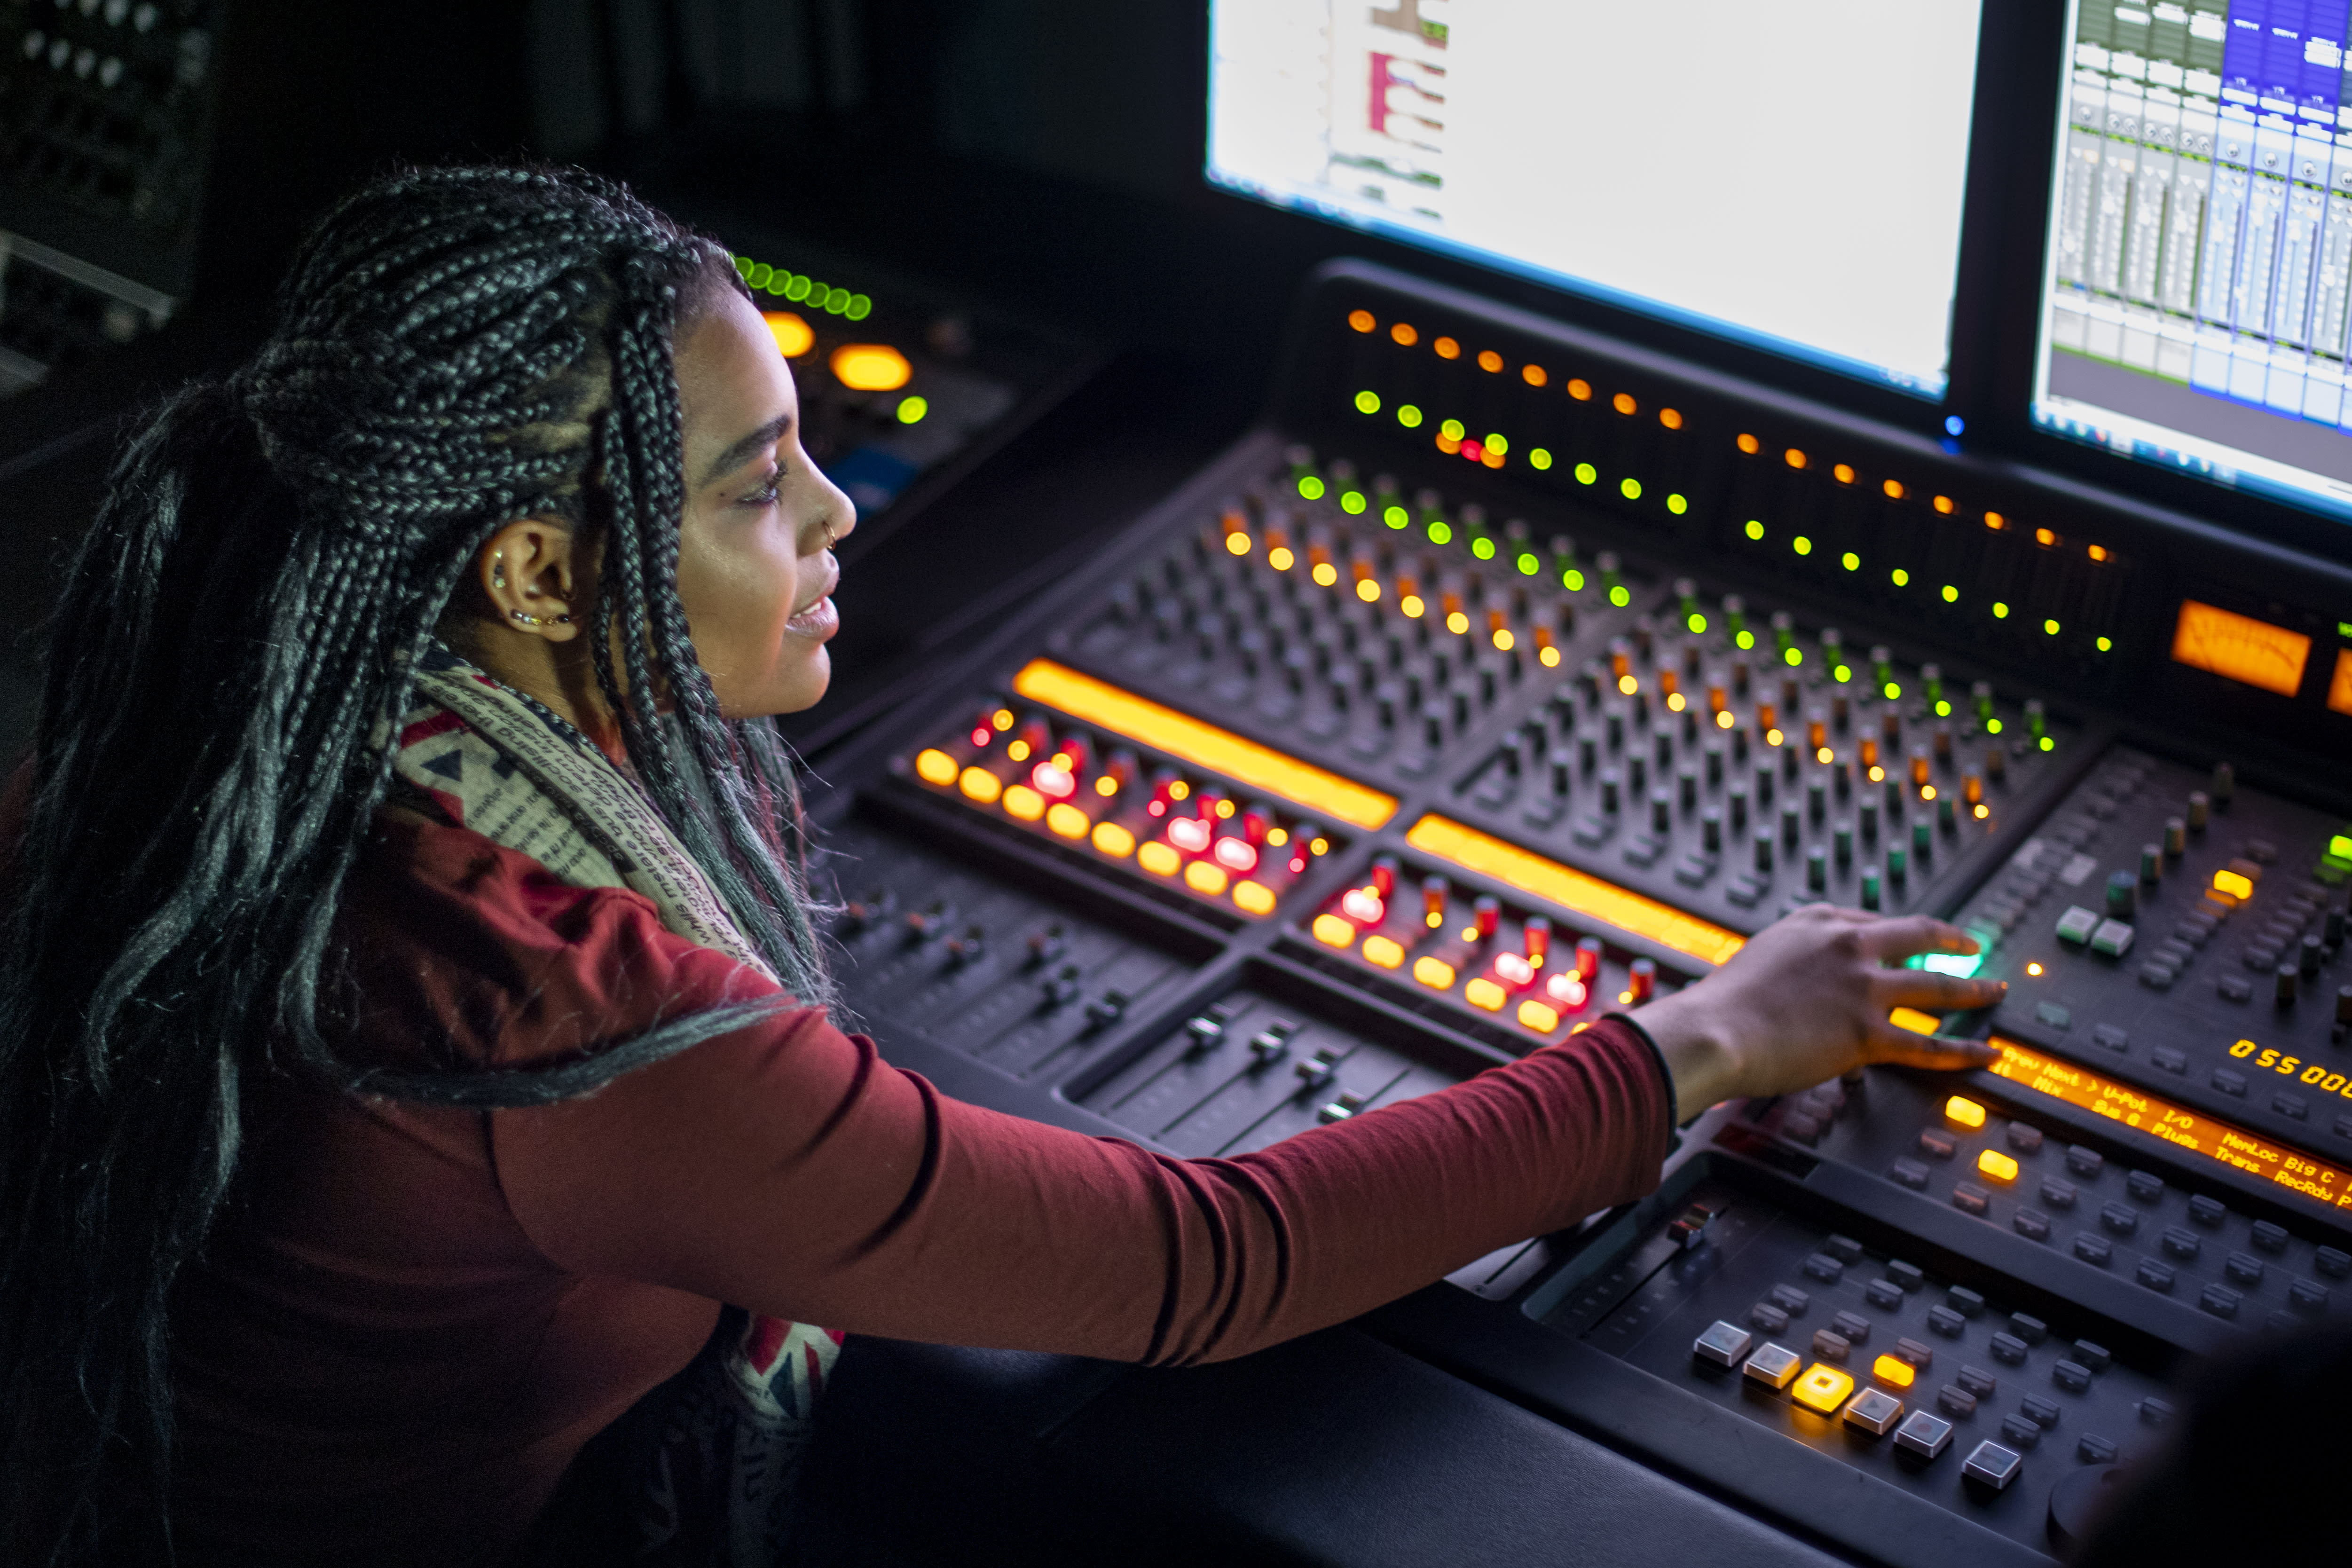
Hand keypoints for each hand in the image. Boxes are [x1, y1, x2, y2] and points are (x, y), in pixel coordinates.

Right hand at [1629, 904, 2005, 1118]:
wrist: (1713, 1030)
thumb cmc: (1723, 1003)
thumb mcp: (1761, 959)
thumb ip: (1793, 962)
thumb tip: (1809, 986)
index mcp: (1818, 922)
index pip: (1873, 922)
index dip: (1900, 933)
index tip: (1915, 938)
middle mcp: (1848, 946)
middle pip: (1918, 937)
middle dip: (1953, 941)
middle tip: (1974, 947)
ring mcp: (1863, 988)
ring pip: (1937, 987)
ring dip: (1975, 990)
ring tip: (1996, 992)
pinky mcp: (1867, 1033)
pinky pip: (1929, 1045)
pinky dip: (1963, 1051)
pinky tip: (1985, 1054)